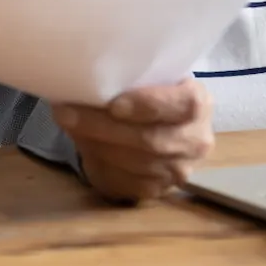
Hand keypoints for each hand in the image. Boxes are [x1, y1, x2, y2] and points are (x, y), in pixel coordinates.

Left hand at [53, 80, 213, 202]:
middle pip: (150, 140)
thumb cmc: (150, 89)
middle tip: (66, 113)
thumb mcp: (151, 75)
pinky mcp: (157, 190)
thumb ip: (132, 76)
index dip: (149, 105)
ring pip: (134, 164)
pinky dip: (98, 163)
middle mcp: (195, 141)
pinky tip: (81, 145)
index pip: (184, 105)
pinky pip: (125, 182)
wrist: (158, 122)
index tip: (114, 104)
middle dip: (103, 127)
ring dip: (95, 144)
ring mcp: (178, 170)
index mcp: (199, 103)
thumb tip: (85, 76)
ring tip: (68, 124)